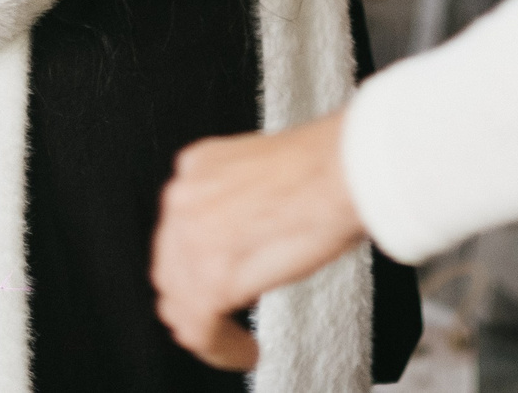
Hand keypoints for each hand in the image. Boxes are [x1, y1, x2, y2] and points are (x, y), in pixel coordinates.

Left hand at [153, 110, 363, 369]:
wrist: (344, 172)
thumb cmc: (331, 167)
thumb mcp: (271, 171)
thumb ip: (250, 199)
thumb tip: (259, 228)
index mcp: (200, 166)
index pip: (182, 222)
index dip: (200, 253)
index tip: (223, 268)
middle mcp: (187, 198)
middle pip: (173, 262)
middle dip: (195, 290)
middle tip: (224, 307)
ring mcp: (193, 238)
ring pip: (179, 298)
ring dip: (206, 323)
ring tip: (234, 339)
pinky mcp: (210, 279)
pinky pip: (200, 330)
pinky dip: (221, 348)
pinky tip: (245, 351)